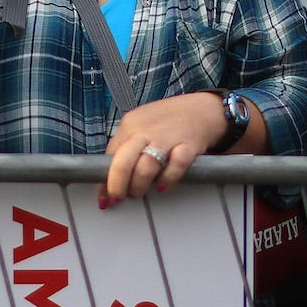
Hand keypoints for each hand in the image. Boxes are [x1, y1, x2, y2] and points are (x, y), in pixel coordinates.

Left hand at [101, 92, 225, 205]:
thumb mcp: (141, 127)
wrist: (201, 108)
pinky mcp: (188, 145)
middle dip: (117, 185)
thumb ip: (125, 148)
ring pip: (146, 166)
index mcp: (130, 124)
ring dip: (139, 186)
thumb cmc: (167, 122)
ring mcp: (167, 137)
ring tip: (138, 193)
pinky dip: (167, 179)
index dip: (105, 179)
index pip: (110, 154)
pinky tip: (162, 186)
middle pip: (123, 160)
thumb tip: (109, 178)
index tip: (105, 196)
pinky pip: (176, 166)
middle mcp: (146, 129)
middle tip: (118, 198)